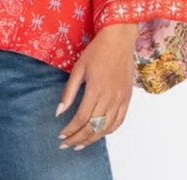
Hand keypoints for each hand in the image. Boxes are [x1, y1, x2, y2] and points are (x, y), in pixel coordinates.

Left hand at [55, 23, 137, 149]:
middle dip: (78, 138)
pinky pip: (119, 121)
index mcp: (95, 89)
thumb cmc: (96, 51)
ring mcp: (120, 100)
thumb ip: (69, 91)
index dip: (70, 129)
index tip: (61, 136)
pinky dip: (108, 131)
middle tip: (66, 145)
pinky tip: (99, 134)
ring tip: (80, 144)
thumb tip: (59, 111)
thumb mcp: (78, 68)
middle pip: (93, 127)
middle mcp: (110, 98)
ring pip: (106, 128)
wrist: (119, 40)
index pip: (81, 118)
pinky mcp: (127, 99)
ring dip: (92, 139)